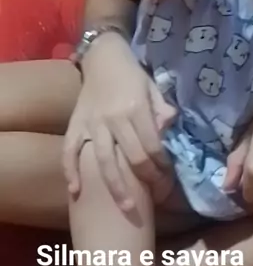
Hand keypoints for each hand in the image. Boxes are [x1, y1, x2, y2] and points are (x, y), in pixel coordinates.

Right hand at [63, 33, 175, 210]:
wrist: (103, 56)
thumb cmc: (132, 74)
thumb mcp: (154, 87)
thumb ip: (163, 110)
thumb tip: (169, 129)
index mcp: (136, 108)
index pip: (153, 146)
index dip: (163, 167)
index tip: (169, 178)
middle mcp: (113, 118)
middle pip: (132, 157)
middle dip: (148, 181)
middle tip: (157, 197)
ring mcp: (92, 123)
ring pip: (103, 160)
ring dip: (116, 187)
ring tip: (126, 209)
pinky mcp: (75, 125)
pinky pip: (69, 151)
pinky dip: (70, 171)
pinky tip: (75, 192)